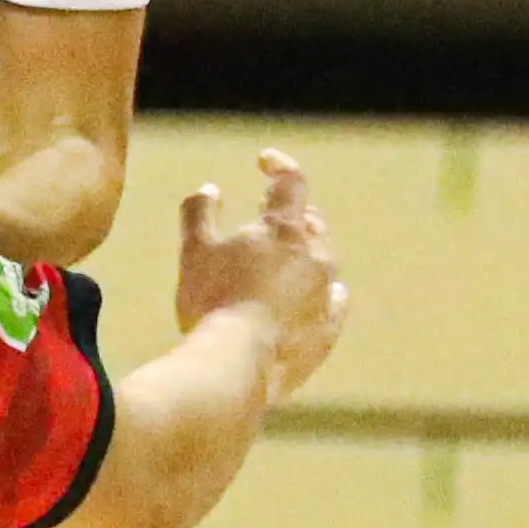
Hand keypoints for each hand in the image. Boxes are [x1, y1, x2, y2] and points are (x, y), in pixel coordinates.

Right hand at [173, 152, 346, 398]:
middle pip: (311, 220)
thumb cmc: (212, 302)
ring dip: (306, 250)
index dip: (278, 165)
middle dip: (290, 212)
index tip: (264, 161)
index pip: (290, 181)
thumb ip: (200, 212)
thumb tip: (210, 189)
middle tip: (267, 210)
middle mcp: (315, 256)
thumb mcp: (194, 250)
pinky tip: (319, 294)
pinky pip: (334, 301)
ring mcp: (325, 294)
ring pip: (324, 259)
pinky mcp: (328, 329)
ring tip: (284, 255)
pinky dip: (324, 290)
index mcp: (283, 230)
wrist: (237, 365)